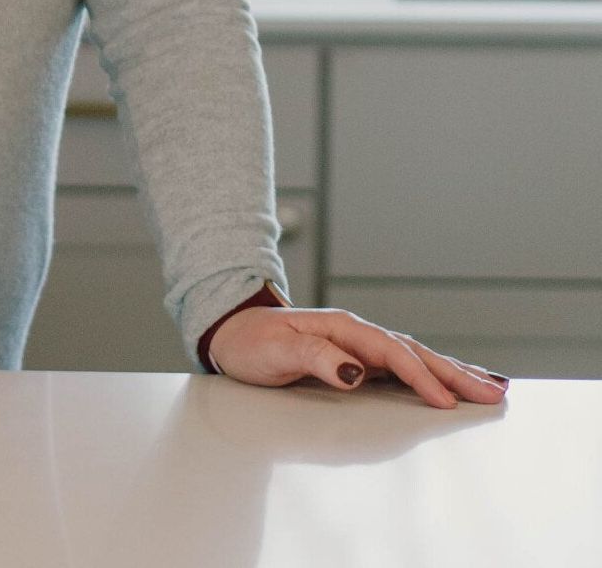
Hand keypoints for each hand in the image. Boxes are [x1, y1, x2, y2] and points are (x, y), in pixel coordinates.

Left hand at [208, 305, 509, 409]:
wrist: (233, 333)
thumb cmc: (251, 343)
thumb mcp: (276, 350)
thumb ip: (315, 356)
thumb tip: (354, 371)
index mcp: (341, 327)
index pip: (391, 353)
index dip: (419, 377)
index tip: (446, 401)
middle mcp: (355, 333)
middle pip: (414, 352)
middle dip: (455, 372)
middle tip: (495, 392)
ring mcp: (358, 345)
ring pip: (414, 357)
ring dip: (452, 371)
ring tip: (491, 386)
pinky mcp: (357, 359)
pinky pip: (402, 366)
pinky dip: (430, 373)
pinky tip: (450, 383)